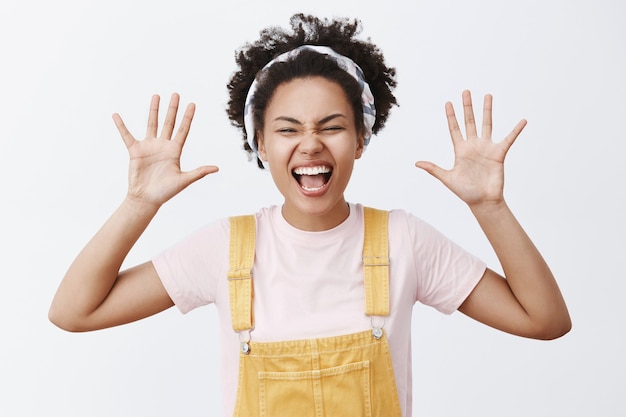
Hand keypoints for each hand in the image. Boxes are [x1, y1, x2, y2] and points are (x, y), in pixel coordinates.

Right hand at [112, 93, 217, 206]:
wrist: (146, 199)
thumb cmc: (165, 192)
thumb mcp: (184, 180)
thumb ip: (199, 172)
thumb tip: (217, 168)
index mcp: (175, 151)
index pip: (183, 130)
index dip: (188, 117)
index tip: (192, 104)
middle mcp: (162, 146)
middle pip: (169, 123)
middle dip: (172, 109)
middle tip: (176, 94)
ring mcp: (149, 147)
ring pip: (151, 124)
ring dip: (153, 110)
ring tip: (156, 96)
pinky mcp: (135, 151)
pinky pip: (127, 135)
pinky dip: (121, 126)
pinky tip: (116, 115)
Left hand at [416, 90, 526, 208]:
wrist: (483, 201)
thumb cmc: (465, 192)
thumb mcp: (447, 178)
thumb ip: (433, 169)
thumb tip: (417, 163)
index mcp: (460, 150)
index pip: (454, 129)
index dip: (451, 116)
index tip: (448, 103)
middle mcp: (473, 146)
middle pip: (470, 122)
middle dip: (467, 107)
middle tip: (466, 91)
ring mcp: (486, 148)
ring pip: (487, 124)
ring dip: (487, 110)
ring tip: (487, 96)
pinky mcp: (499, 154)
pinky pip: (508, 139)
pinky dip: (516, 130)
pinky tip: (522, 121)